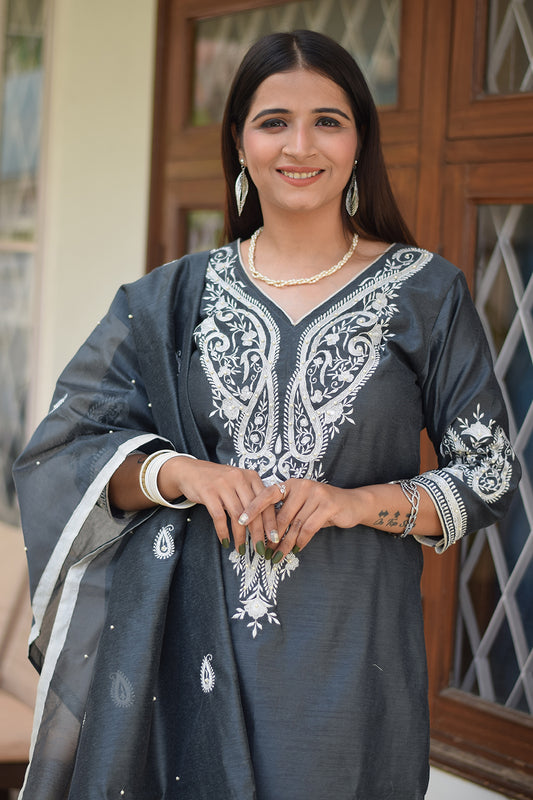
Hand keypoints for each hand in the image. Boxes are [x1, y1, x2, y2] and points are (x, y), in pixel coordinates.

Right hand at [158, 458, 278, 553]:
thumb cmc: (218, 481)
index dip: (271, 522)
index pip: (266, 502)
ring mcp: (223, 485)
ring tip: (242, 550)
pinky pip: (219, 517)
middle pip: (254, 511)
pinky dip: (223, 532)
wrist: (190, 471)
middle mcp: (239, 478)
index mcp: (251, 476)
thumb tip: (266, 524)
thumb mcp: (238, 483)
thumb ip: (251, 497)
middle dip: (258, 533)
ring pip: (237, 516)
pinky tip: (226, 541)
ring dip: (241, 536)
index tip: (274, 538)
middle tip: (260, 549)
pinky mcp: (208, 492)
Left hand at [239, 479, 362, 558]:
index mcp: (291, 484)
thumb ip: (284, 513)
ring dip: (285, 543)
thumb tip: (261, 532)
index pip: (267, 494)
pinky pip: (309, 528)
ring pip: (294, 524)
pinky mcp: (328, 505)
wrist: (352, 504)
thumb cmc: (321, 508)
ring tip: (276, 556)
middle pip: (281, 515)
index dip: (253, 508)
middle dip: (270, 535)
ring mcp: (316, 494)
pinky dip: (301, 541)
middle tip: (262, 551)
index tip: (240, 521)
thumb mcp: (301, 507)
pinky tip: (296, 550)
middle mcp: (302, 485)